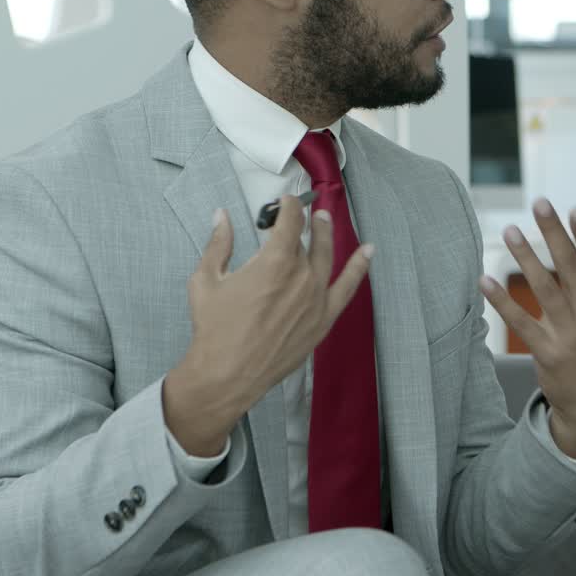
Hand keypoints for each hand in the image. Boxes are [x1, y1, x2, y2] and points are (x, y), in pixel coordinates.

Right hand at [164, 196, 373, 456]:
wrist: (228, 373)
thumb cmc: (214, 327)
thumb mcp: (206, 279)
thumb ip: (218, 243)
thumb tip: (222, 215)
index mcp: (275, 262)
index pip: (290, 222)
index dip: (289, 207)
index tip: (285, 202)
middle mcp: (302, 276)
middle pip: (304, 242)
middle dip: (298, 226)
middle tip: (297, 216)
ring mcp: (317, 298)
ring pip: (326, 258)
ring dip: (325, 236)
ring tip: (324, 222)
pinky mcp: (324, 319)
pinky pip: (348, 288)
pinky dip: (359, 268)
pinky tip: (368, 251)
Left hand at [480, 199, 575, 459]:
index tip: (574, 209)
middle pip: (571, 268)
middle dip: (555, 233)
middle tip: (540, 204)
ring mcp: (569, 334)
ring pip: (545, 289)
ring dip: (526, 258)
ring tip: (510, 231)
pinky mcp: (547, 352)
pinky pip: (521, 321)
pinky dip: (502, 301)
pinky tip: (485, 280)